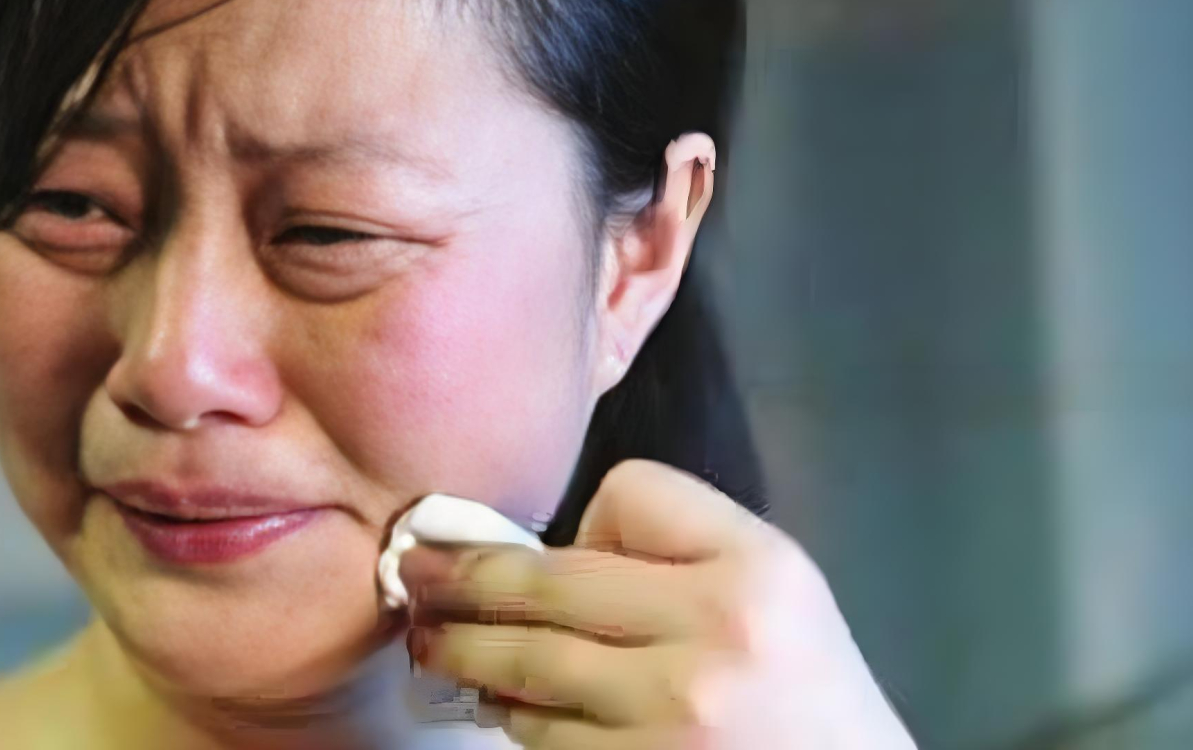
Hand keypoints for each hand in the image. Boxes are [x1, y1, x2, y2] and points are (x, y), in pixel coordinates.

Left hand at [400, 459, 916, 749]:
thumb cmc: (806, 694)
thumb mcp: (776, 590)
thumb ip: (678, 549)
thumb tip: (542, 554)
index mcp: (753, 569)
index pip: (626, 492)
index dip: (593, 516)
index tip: (572, 546)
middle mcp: (713, 637)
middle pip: (544, 581)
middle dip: (461, 577)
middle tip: (412, 574)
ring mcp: (671, 721)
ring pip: (528, 664)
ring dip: (467, 653)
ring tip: (433, 642)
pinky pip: (543, 739)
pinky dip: (515, 721)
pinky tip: (502, 710)